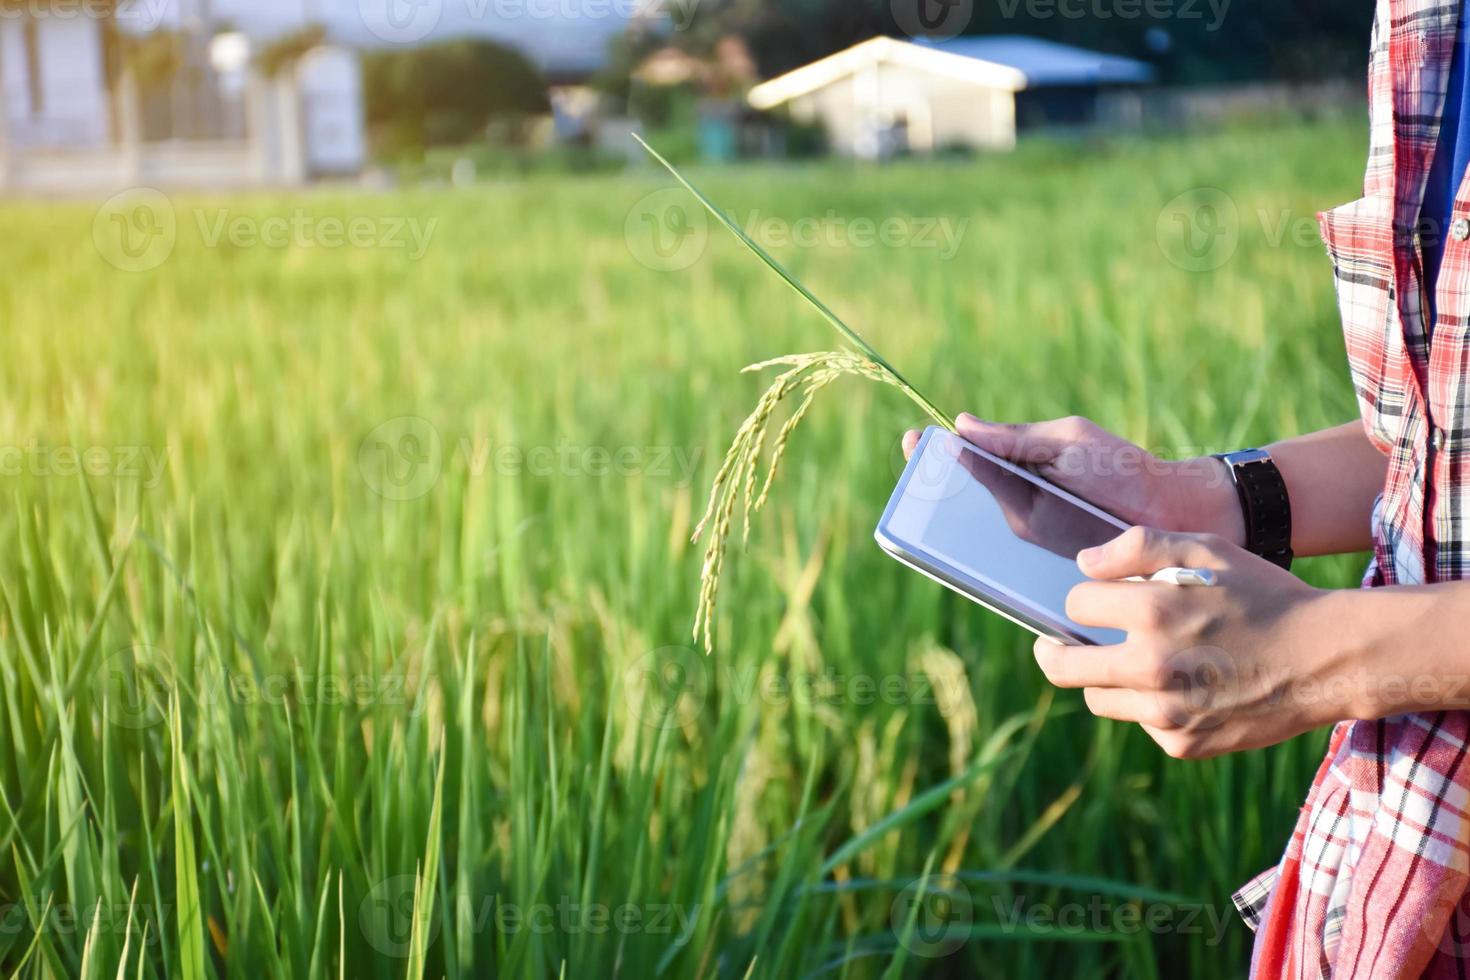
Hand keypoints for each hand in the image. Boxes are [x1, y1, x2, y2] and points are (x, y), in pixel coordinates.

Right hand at [903, 413, 1243, 543]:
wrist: (1170, 515)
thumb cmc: (1120, 468)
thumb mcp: (1066, 443)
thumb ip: (1015, 438)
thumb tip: (962, 425)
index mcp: (1020, 459)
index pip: (968, 453)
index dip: (937, 450)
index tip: (914, 442)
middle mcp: (1017, 497)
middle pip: (961, 495)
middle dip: (933, 490)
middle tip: (916, 483)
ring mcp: (1026, 530)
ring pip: (975, 530)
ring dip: (950, 527)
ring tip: (929, 519)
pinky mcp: (1040, 560)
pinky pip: (1002, 561)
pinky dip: (980, 560)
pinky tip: (960, 557)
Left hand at [1037, 526, 1343, 757]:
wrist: (1326, 658)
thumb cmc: (1262, 594)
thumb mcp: (1206, 549)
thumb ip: (1138, 547)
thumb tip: (1084, 564)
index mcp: (1152, 611)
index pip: (1074, 605)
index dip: (1083, 598)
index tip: (1093, 600)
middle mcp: (1152, 665)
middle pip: (1062, 666)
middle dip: (1053, 650)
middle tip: (1054, 644)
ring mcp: (1167, 711)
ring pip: (1098, 699)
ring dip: (1105, 679)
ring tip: (1131, 661)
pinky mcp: (1184, 743)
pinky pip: (1143, 722)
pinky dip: (1151, 705)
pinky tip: (1183, 686)